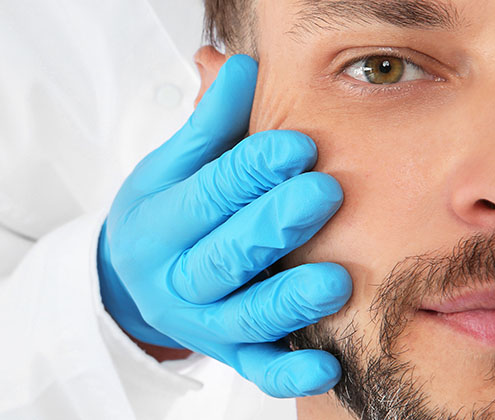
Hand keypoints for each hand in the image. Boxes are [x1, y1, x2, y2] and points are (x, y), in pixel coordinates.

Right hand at [98, 55, 351, 397]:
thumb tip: (242, 66)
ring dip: (289, 301)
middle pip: (225, 257)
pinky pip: (258, 369)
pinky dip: (290, 372)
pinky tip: (329, 366)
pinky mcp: (227, 352)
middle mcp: (175, 280)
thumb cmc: (165, 213)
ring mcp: (202, 322)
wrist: (138, 278)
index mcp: (156, 226)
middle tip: (323, 195)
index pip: (206, 196)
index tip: (298, 146)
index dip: (250, 171)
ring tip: (336, 282)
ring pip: (245, 317)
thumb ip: (210, 125)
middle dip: (274, 227)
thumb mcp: (172, 166)